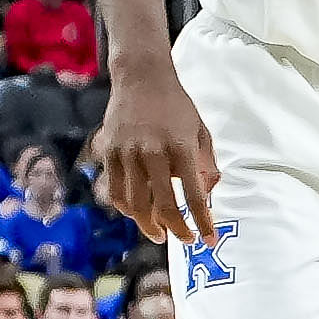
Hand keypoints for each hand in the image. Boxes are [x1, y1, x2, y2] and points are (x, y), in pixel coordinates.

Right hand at [93, 55, 221, 250]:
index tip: (209, 239)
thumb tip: (208, 193)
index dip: (203, 222)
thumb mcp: (201, 131)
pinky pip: (115, 190)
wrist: (141, 78)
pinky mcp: (109, 151)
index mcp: (181, 148)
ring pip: (136, 204)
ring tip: (158, 232)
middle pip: (164, 206)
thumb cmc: (176, 106)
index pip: (195, 196)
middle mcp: (153, 153)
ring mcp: (128, 153)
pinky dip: (126, 208)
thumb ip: (207, 163)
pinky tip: (136, 213)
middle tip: (184, 239)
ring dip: (148, 225)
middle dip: (177, 230)